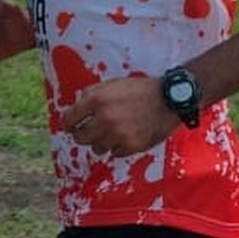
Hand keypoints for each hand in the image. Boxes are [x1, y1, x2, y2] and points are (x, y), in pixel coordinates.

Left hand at [60, 76, 179, 156]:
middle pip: (80, 138)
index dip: (68, 123)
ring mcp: (118, 134)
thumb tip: (77, 104)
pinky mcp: (131, 146)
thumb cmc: (141, 90)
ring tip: (111, 133)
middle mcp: (105, 118)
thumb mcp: (113, 83)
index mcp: (98, 100)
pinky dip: (116, 147)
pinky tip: (124, 137)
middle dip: (82, 135)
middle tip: (88, 132)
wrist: (169, 99)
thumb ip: (93, 92)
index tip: (71, 126)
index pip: (69, 119)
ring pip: (96, 148)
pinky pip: (114, 154)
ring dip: (100, 142)